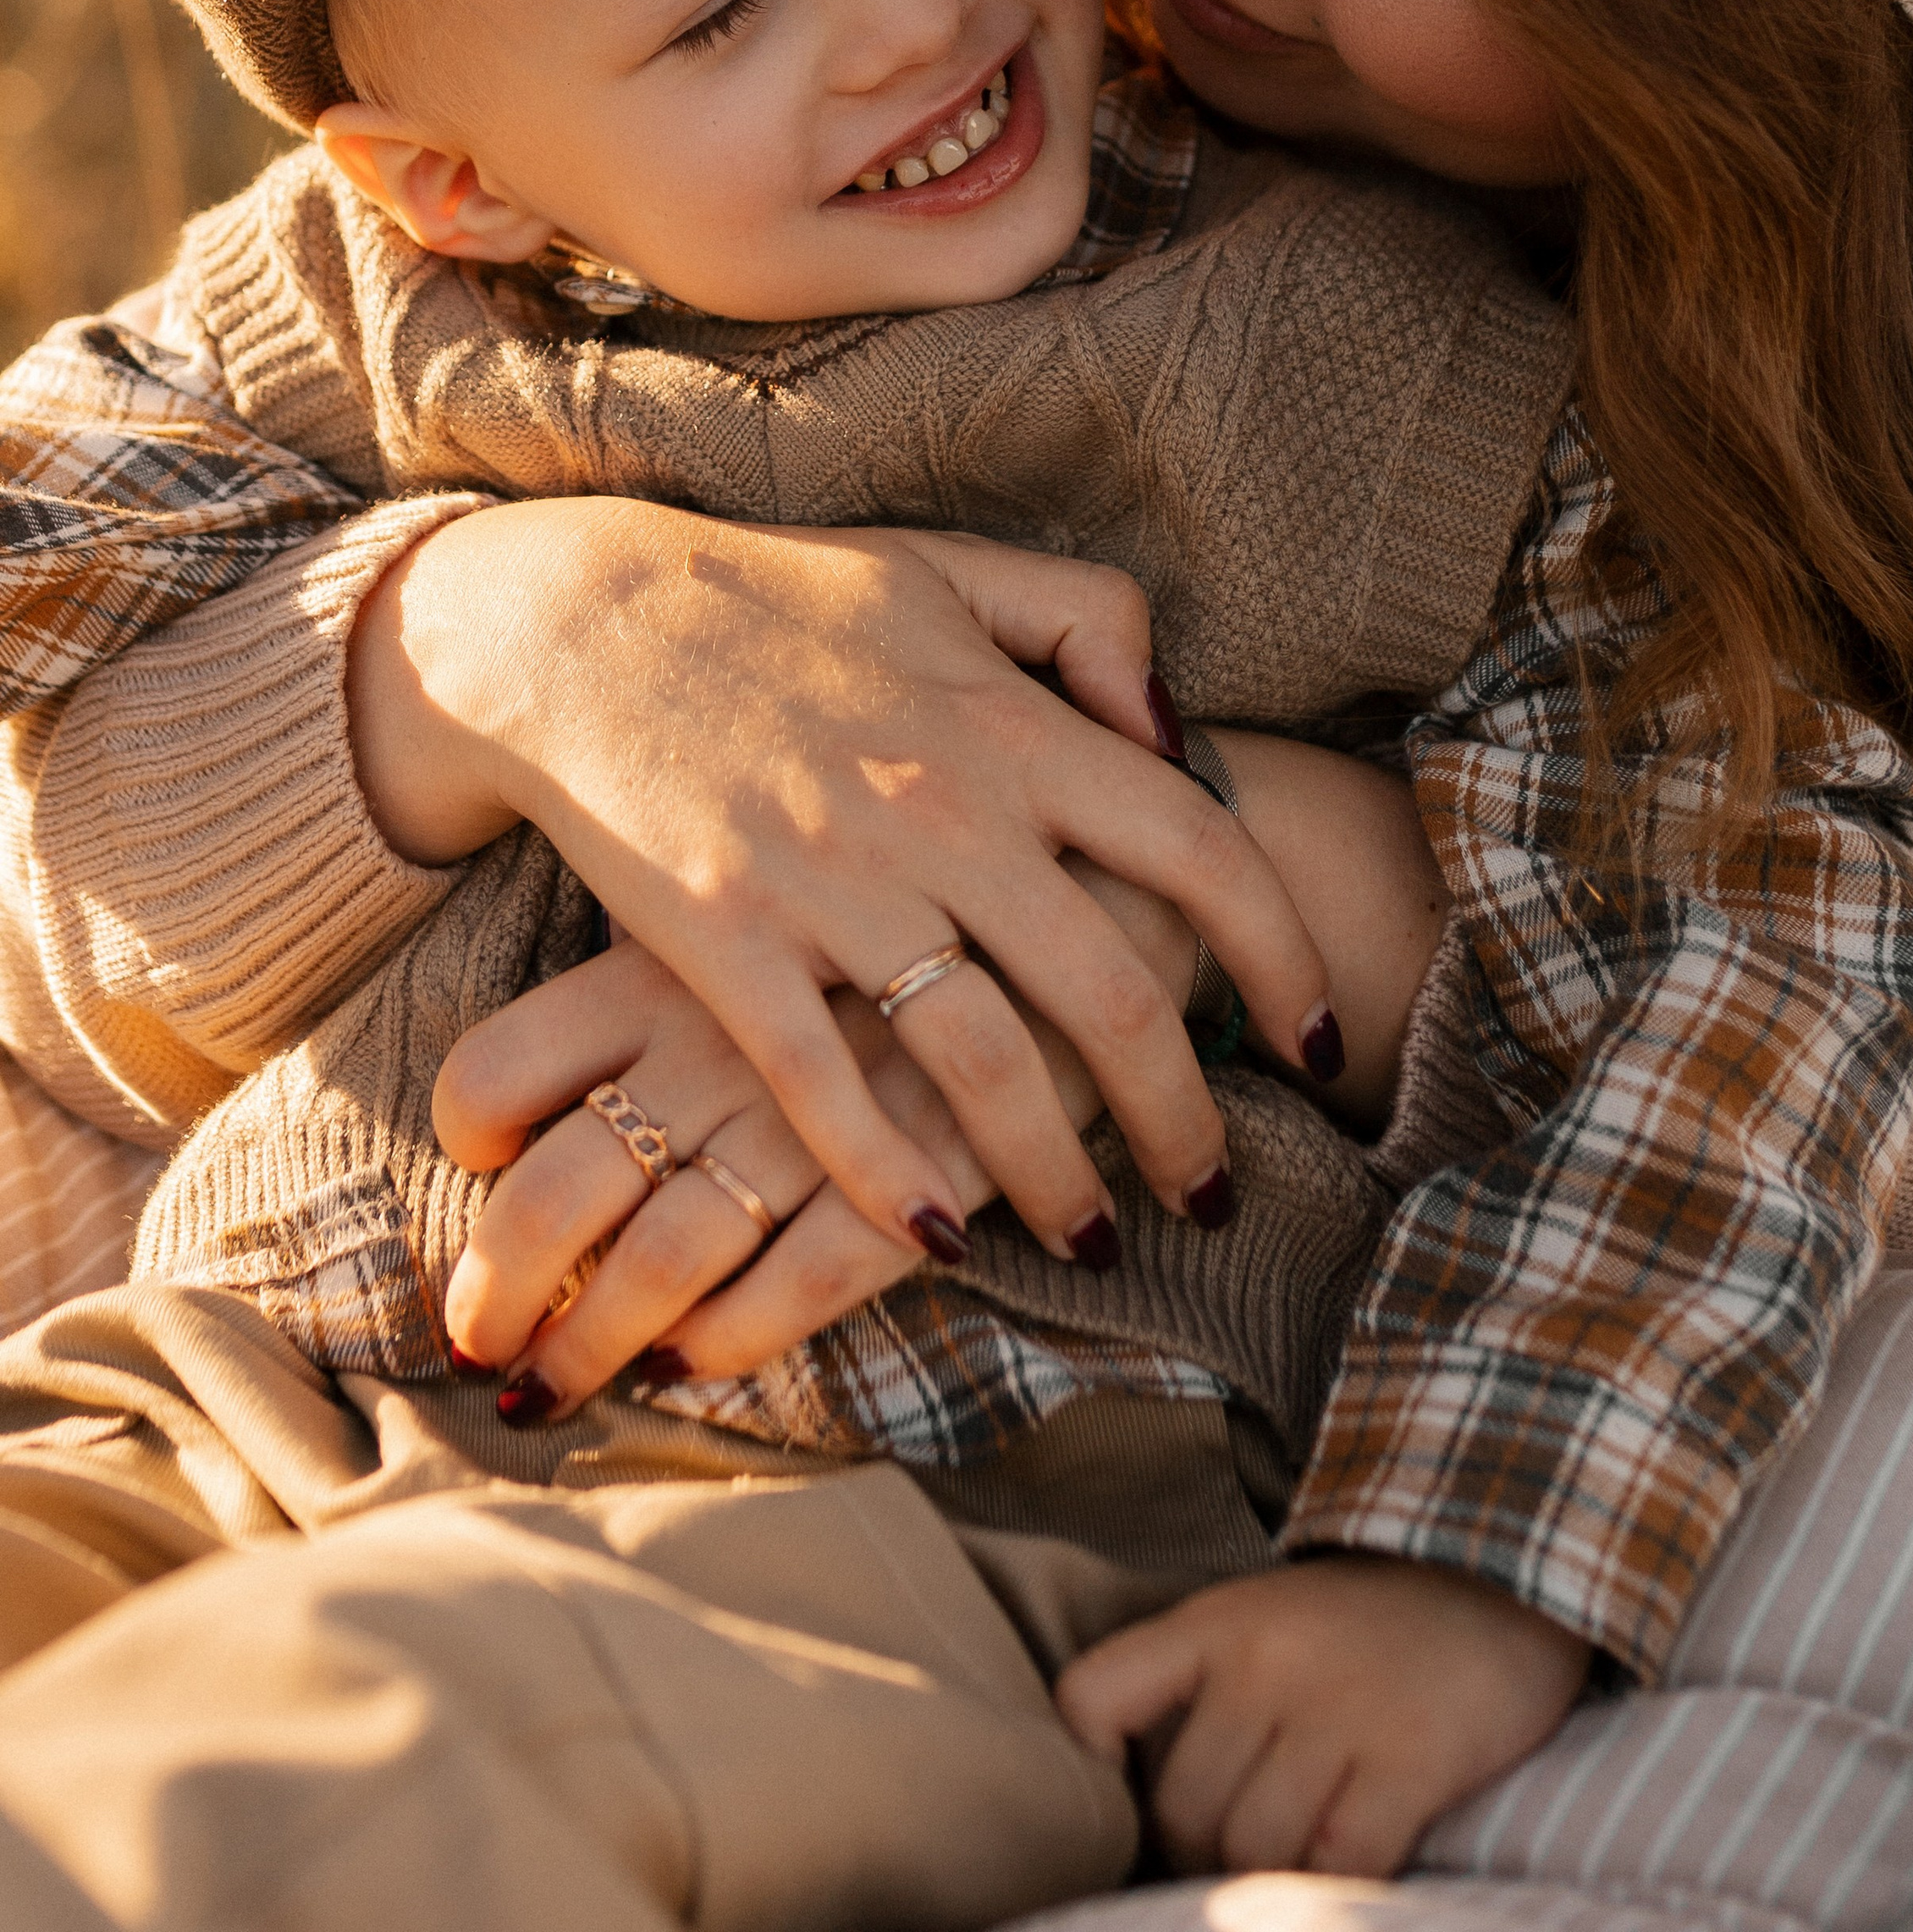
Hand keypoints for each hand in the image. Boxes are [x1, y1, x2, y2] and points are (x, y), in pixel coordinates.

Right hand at [352, 503, 1332, 1269]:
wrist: (580, 620)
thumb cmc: (779, 596)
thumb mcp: (955, 566)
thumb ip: (1090, 626)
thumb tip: (1175, 736)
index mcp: (1011, 725)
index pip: (1198, 852)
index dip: (1280, 956)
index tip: (1317, 1037)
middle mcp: (944, 812)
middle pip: (1111, 994)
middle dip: (1183, 1117)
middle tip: (1212, 1191)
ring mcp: (832, 884)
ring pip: (984, 1065)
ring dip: (1053, 1176)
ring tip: (1094, 1240)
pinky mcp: (725, 942)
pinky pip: (823, 1089)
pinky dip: (887, 1176)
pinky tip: (937, 1235)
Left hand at [437, 890, 1189, 1407]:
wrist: (1100, 862)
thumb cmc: (922, 867)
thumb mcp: (774, 874)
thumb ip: (681, 942)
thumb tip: (587, 1033)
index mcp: (669, 954)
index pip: (498, 1068)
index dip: (468, 1145)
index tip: (478, 1182)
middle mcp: (721, 1036)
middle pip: (554, 1199)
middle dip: (499, 1297)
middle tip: (480, 1346)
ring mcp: (820, 1107)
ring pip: (660, 1264)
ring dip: (591, 1348)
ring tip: (550, 1392)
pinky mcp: (921, 1164)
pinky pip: (803, 1282)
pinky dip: (740, 1339)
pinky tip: (703, 1362)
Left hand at [1056, 1558, 1589, 1877]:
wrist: (1499, 1572)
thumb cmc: (1364, 1624)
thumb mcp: (1261, 1619)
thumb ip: (1199, 1689)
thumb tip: (1139, 1798)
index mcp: (1213, 1624)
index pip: (1091, 1699)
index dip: (1092, 1769)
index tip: (1131, 1800)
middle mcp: (1264, 1663)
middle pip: (1184, 1810)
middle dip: (1203, 1853)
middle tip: (1241, 1847)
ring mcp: (1338, 1709)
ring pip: (1255, 1846)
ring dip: (1271, 1874)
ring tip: (1298, 1854)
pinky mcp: (1412, 1757)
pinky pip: (1342, 1860)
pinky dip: (1341, 1877)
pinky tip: (1356, 1856)